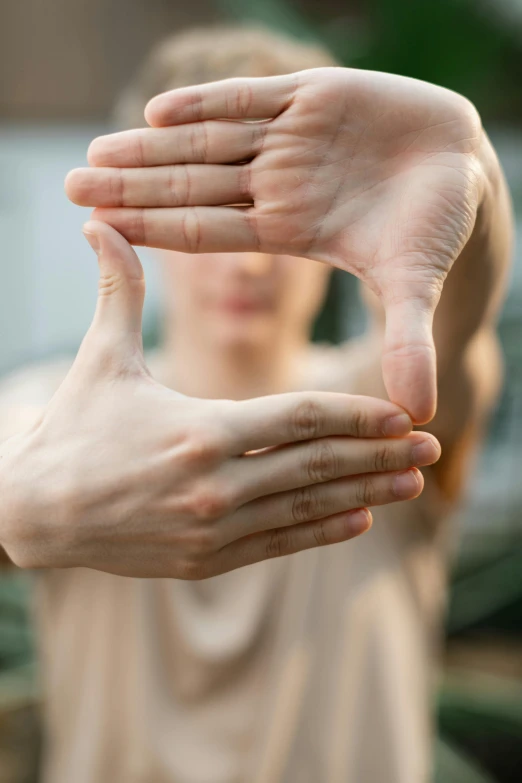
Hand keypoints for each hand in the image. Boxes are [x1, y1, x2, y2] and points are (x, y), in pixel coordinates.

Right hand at [0, 222, 439, 578]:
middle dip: (378, 455)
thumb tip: (98, 222)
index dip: (357, 414)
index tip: (401, 412)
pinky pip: (281, 543)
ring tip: (411, 483)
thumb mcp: (100, 358)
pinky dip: (324, 530)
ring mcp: (213, 529)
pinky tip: (360, 517)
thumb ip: (118, 291)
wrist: (35, 510)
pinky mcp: (206, 559)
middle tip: (429, 445)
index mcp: (200, 430)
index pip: (300, 419)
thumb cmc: (74, 429)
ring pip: (307, 508)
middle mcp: (216, 485)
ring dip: (365, 493)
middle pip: (318, 465)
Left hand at [66, 68, 486, 422]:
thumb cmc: (437, 225)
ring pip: (208, 140)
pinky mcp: (312, 95)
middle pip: (192, 185)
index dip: (155, 227)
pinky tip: (160, 111)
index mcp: (288, 229)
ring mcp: (290, 140)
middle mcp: (279, 185)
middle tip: (72, 185)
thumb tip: (420, 413)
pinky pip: (250, 97)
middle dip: (133, 185)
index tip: (100, 228)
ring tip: (97, 150)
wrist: (466, 167)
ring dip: (152, 146)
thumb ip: (407, 338)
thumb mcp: (413, 282)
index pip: (208, 231)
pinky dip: (208, 101)